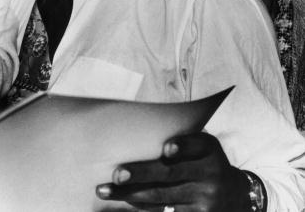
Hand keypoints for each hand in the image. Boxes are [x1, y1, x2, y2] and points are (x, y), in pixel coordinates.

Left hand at [95, 132, 251, 210]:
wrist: (236, 197)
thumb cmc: (205, 162)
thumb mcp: (203, 147)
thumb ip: (182, 140)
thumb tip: (141, 135)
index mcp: (210, 151)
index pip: (197, 145)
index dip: (182, 147)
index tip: (166, 149)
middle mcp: (210, 176)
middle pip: (170, 174)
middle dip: (141, 175)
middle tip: (116, 174)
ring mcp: (205, 201)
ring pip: (162, 198)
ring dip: (130, 195)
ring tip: (104, 190)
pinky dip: (141, 208)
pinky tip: (121, 203)